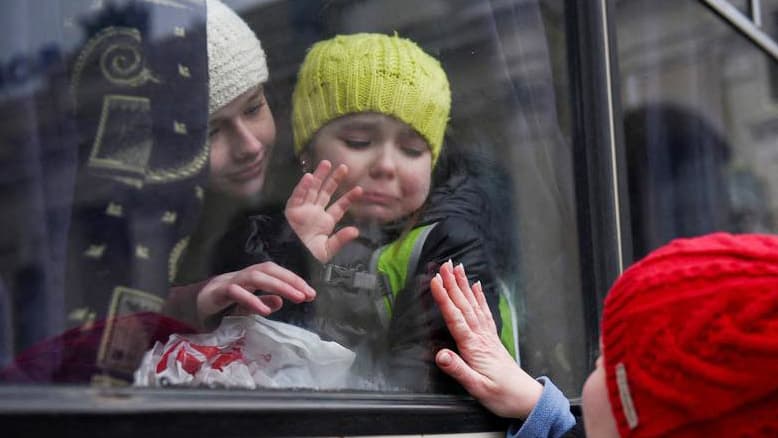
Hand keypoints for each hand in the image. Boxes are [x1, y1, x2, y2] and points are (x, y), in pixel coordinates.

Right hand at [196, 262, 315, 326]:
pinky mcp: (217, 292)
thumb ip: (261, 301)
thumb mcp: (245, 305)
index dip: (293, 279)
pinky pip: (236, 292)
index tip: (311, 293)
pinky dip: (252, 300)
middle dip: (290, 280)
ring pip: (255, 277)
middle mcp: (241, 275)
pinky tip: (266, 311)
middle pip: (268, 270)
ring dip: (278, 285)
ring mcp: (228, 281)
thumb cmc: (219, 304)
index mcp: (249, 276)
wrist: (186, 307)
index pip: (275, 271)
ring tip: (296, 298)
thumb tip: (280, 302)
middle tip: (308, 294)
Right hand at [285, 160, 362, 262]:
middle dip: (334, 180)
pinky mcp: (291, 211)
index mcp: (324, 222)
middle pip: (325, 192)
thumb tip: (356, 231)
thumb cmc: (307, 257)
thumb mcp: (327, 250)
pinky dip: (302, 187)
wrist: (291, 261)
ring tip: (327, 163)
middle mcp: (314, 213)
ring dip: (319, 176)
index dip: (348, 198)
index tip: (359, 190)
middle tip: (344, 167)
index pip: (338, 207)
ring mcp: (303, 210)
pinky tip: (309, 177)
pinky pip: (297, 196)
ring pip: (312, 189)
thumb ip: (341, 240)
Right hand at [430, 261, 541, 418]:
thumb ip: (458, 370)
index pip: (455, 317)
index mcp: (474, 347)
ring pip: (473, 305)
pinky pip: (484, 312)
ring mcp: (487, 336)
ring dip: (464, 285)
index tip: (435, 280)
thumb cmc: (501, 395)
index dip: (444, 298)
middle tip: (444, 264)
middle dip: (453, 284)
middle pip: (464, 305)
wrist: (525, 399)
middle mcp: (481, 337)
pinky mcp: (491, 339)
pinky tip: (476, 286)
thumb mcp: (476, 388)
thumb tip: (440, 355)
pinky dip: (479, 297)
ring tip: (457, 268)